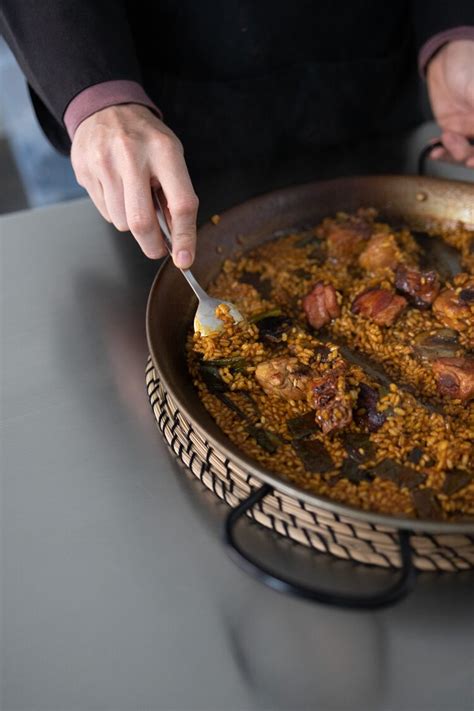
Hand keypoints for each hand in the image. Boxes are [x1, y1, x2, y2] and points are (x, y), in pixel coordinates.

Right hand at [71, 104, 198, 265]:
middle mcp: (132, 155)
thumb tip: (179, 241)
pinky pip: (105, 212)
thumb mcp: (171, 158)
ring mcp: (103, 162)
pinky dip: (116, 211)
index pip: (180, 205)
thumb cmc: (146, 139)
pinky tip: (117, 189)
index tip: (185, 260)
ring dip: (131, 223)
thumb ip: (176, 197)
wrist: (106, 107)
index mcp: (164, 151)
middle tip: (157, 248)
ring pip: (121, 222)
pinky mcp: (84, 171)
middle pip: (141, 222)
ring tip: (134, 198)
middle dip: (151, 245)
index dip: (184, 238)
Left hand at [427, 39, 473, 166]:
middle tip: (465, 160)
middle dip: (471, 156)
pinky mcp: (454, 130)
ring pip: (465, 153)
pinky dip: (442, 152)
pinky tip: (435, 150)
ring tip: (447, 139)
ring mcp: (470, 129)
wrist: (445, 58)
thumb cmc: (468, 65)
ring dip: (455, 153)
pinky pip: (449, 148)